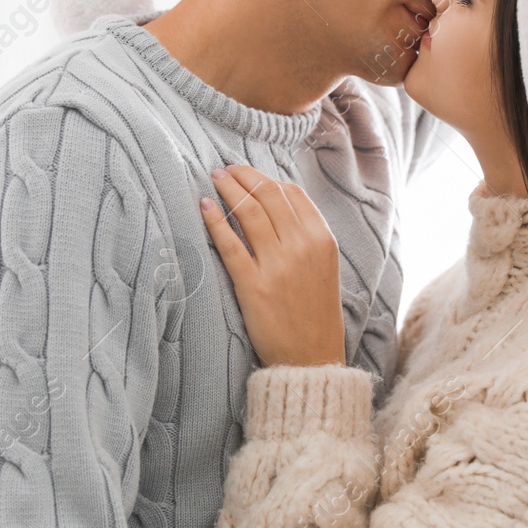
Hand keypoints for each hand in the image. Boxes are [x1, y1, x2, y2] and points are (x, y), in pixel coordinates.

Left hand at [201, 165, 346, 367]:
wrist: (311, 357)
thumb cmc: (314, 312)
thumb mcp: (322, 266)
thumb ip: (304, 234)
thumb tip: (274, 202)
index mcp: (321, 239)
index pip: (291, 193)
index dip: (265, 178)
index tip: (247, 173)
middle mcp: (302, 247)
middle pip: (268, 195)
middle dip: (243, 176)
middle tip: (224, 169)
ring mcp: (278, 265)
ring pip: (248, 212)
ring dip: (228, 189)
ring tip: (214, 180)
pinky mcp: (253, 286)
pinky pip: (230, 244)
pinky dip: (215, 221)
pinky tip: (204, 206)